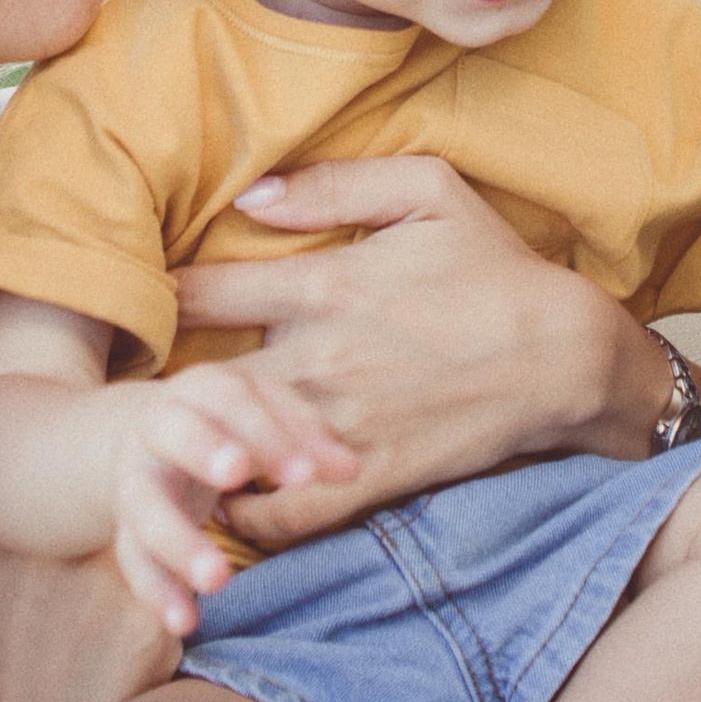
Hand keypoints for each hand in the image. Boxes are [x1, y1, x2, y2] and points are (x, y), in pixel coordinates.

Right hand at [107, 364, 357, 635]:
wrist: (144, 437)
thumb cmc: (227, 423)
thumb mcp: (264, 413)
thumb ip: (306, 437)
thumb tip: (351, 471)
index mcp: (200, 390)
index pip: (233, 401)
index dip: (268, 436)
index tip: (305, 476)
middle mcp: (158, 429)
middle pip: (176, 435)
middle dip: (205, 452)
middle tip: (237, 476)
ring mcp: (136, 480)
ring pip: (147, 508)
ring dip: (180, 543)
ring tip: (218, 579)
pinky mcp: (125, 528)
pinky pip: (135, 561)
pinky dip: (158, 593)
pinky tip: (185, 623)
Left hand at [171, 157, 662, 537]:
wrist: (566, 358)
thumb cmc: (497, 269)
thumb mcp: (429, 192)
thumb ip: (334, 185)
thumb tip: (249, 196)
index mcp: (324, 284)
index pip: (201, 291)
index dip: (154, 298)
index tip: (135, 307)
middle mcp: (319, 358)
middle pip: (195, 382)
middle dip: (157, 391)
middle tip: (134, 396)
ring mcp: (340, 424)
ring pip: (229, 450)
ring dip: (191, 457)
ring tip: (163, 458)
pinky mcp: (367, 477)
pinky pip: (283, 513)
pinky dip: (245, 515)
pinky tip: (229, 503)